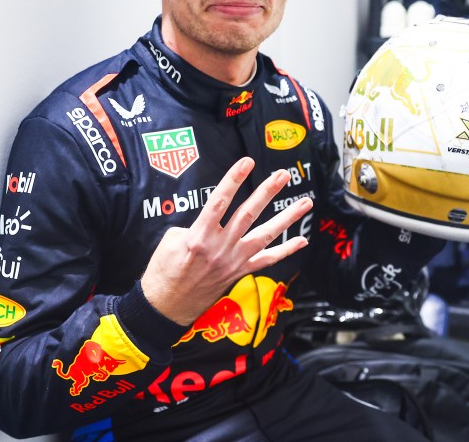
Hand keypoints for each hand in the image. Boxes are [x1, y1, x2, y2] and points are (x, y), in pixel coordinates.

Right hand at [140, 157, 311, 325]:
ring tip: (305, 203)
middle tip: (282, 175)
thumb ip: (192, 225)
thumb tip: (209, 220)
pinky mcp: (239, 272)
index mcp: (199, 236)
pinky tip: (301, 240)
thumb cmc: (163, 272)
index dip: (234, 179)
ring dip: (287, 218)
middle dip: (266, 192)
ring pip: (265, 236)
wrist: (166, 306)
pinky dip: (285, 251)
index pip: (220, 201)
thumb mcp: (169, 241)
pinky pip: (266, 261)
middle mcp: (220, 248)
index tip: (246, 162)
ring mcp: (233, 261)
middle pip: (248, 214)